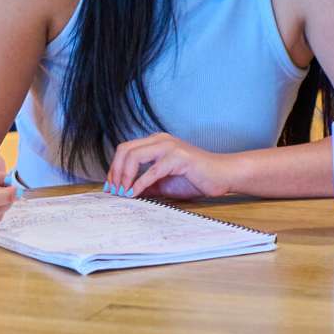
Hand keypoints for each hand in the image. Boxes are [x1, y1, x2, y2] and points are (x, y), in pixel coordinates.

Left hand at [104, 133, 238, 199]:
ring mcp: (170, 146)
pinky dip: (140, 184)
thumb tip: (125, 193)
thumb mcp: (163, 184)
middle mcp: (160, 140)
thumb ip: (145, 185)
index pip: (125, 150)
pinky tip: (135, 194)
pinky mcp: (179, 158)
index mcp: (155, 142)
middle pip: (125, 150)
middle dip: (115, 172)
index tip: (111, 187)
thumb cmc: (195, 178)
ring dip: (124, 177)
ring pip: (134, 156)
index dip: (114, 169)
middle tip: (114, 190)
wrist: (222, 176)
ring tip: (123, 192)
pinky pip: (153, 171)